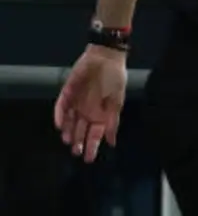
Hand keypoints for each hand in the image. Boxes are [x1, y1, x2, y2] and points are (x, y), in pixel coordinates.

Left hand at [53, 46, 126, 162]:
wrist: (106, 57)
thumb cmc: (114, 78)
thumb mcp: (117, 101)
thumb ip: (113, 121)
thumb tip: (112, 141)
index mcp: (101, 114)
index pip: (95, 134)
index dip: (92, 146)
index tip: (89, 159)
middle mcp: (87, 111)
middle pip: (81, 130)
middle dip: (79, 142)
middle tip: (76, 152)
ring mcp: (76, 103)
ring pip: (69, 122)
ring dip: (68, 131)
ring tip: (68, 140)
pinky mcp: (67, 94)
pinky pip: (61, 107)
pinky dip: (60, 116)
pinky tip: (60, 125)